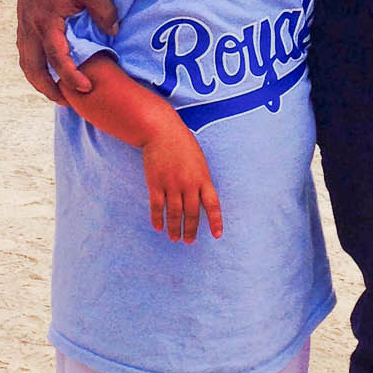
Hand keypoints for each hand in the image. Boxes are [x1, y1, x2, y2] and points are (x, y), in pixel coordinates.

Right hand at [17, 0, 117, 107]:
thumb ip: (103, 11)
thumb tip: (114, 32)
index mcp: (46, 21)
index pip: (57, 59)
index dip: (70, 77)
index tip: (86, 89)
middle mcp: (30, 26)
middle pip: (33, 69)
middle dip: (47, 89)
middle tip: (66, 102)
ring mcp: (24, 22)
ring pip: (25, 60)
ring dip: (37, 78)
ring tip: (54, 90)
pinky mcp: (23, 17)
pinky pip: (24, 48)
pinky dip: (33, 63)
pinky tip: (45, 66)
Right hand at [141, 120, 223, 243]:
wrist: (162, 131)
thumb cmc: (183, 144)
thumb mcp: (199, 161)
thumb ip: (201, 181)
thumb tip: (201, 201)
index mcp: (203, 178)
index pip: (213, 204)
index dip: (215, 221)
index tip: (217, 235)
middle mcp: (189, 184)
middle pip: (192, 213)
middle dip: (191, 230)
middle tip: (189, 241)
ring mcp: (171, 184)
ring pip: (174, 213)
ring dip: (174, 228)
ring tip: (174, 238)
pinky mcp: (156, 183)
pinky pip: (157, 206)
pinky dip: (157, 219)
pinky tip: (158, 227)